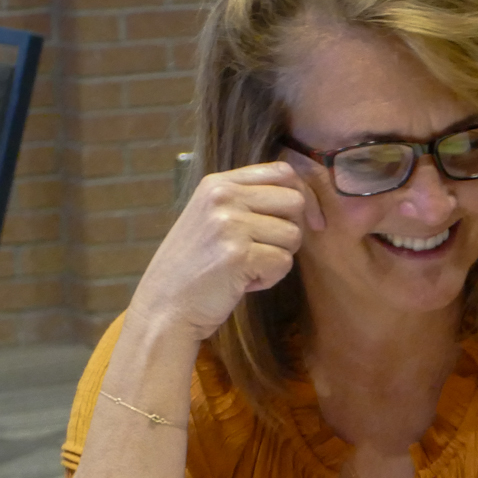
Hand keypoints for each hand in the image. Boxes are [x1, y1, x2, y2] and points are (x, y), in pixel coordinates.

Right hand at [127, 162, 321, 341]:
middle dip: (291, 231)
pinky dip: (270, 278)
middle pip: (294, 201)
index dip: (305, 196)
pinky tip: (243, 282)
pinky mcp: (237, 254)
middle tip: (265, 251)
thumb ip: (249, 201)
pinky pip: (283, 262)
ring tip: (247, 268)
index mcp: (218, 183)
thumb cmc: (197, 266)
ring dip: (278, 258)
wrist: (166, 305)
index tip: (312, 221)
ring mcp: (229, 223)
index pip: (282, 172)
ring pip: (293, 234)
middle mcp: (222, 196)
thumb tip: (303, 196)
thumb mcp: (214, 218)